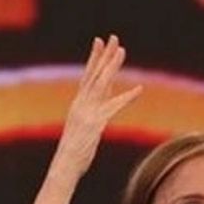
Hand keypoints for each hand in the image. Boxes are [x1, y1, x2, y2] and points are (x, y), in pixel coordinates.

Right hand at [51, 34, 141, 179]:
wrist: (64, 166)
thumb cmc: (73, 153)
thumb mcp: (83, 130)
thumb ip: (92, 117)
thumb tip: (100, 111)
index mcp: (78, 104)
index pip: (87, 76)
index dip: (94, 59)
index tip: (99, 42)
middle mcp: (81, 104)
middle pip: (94, 75)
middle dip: (103, 55)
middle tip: (111, 37)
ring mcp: (87, 112)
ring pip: (101, 84)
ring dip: (112, 66)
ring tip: (122, 50)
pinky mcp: (95, 123)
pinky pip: (113, 107)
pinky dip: (126, 98)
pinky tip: (139, 89)